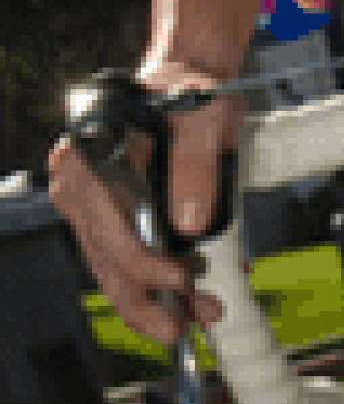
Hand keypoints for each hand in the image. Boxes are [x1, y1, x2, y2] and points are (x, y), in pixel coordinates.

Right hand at [45, 71, 243, 347]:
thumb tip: (189, 226)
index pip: (112, 236)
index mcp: (90, 165)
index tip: (185, 282)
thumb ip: (196, 168)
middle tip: (186, 326)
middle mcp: (80, 189)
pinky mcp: (112, 213)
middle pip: (108, 263)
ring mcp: (93, 204)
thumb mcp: (202, 120)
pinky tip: (195, 285)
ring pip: (117, 267)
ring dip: (159, 295)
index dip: (149, 268)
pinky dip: (160, 275)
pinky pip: (129, 253)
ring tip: (201, 311)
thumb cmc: (189, 91)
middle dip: (150, 301)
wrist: (187, 76)